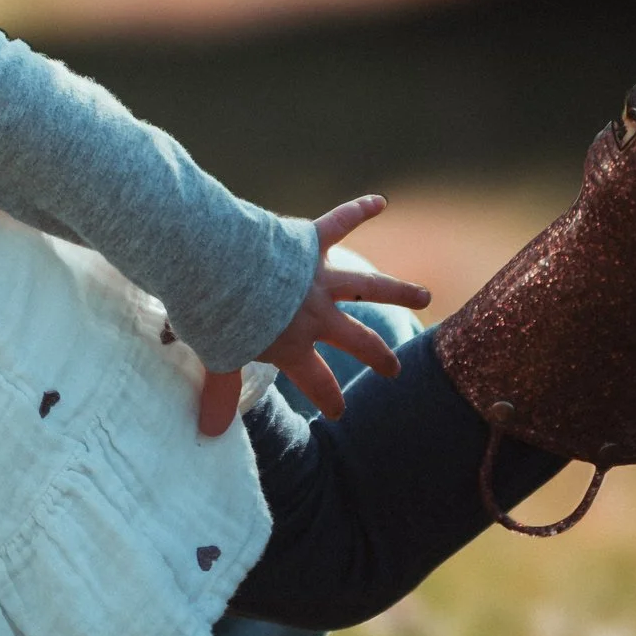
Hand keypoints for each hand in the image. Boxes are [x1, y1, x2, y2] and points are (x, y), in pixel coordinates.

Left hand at [195, 195, 431, 436]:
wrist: (217, 268)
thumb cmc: (214, 314)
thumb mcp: (217, 358)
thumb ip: (219, 393)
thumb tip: (210, 434)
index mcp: (292, 346)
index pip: (317, 381)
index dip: (329, 398)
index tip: (339, 411)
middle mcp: (316, 315)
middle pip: (358, 340)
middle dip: (378, 356)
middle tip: (393, 368)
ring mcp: (319, 279)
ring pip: (369, 286)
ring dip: (398, 291)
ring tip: (425, 295)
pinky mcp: (311, 243)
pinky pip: (341, 222)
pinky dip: (359, 210)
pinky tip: (379, 201)